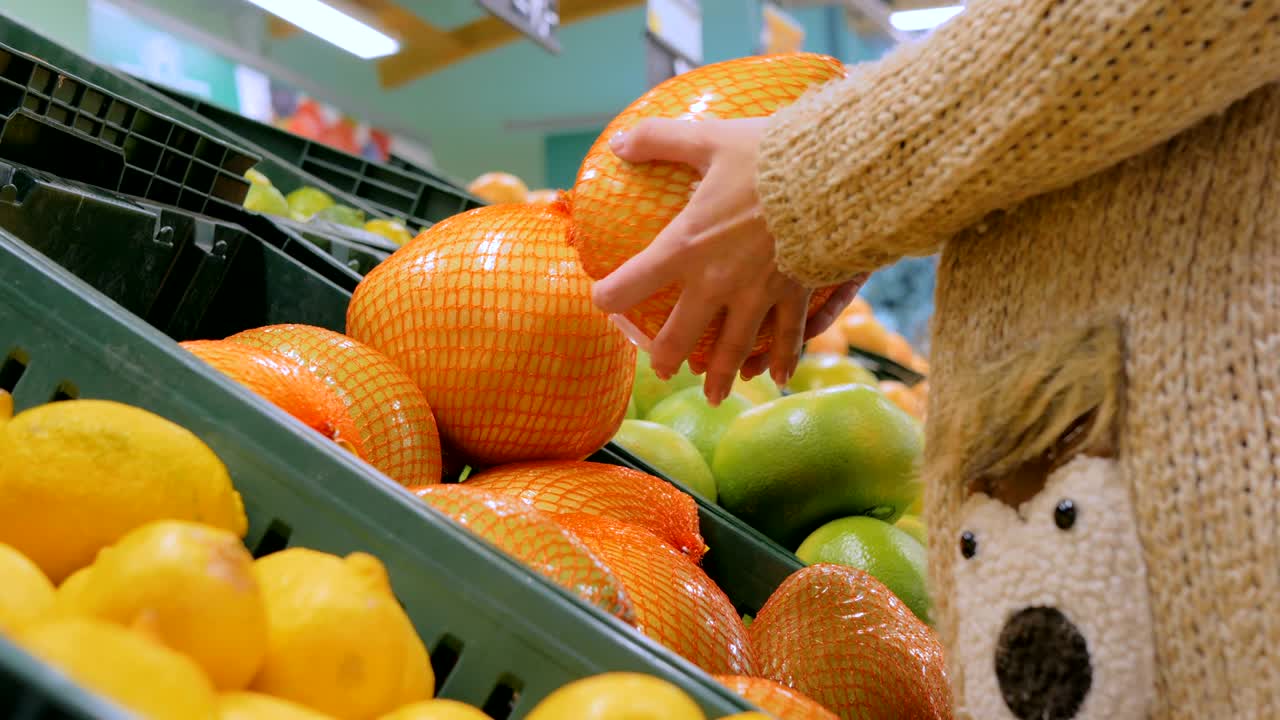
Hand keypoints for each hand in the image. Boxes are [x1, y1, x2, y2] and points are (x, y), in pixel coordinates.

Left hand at [591, 117, 860, 404]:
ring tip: (715, 395)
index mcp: (685, 246)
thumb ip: (659, 139)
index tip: (602, 303)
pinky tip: (779, 378)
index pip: (630, 285)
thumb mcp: (709, 139)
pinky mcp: (795, 295)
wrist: (835, 173)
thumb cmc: (768, 154)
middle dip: (665, 358)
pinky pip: (787, 338)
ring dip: (720, 378)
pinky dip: (782, 361)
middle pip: (680, 338)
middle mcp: (716, 282)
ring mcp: (758, 296)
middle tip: (662, 369)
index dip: (608, 298)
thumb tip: (617, 141)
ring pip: (733, 351)